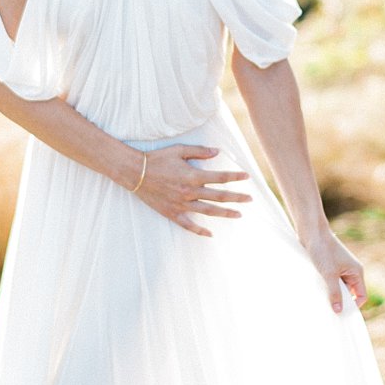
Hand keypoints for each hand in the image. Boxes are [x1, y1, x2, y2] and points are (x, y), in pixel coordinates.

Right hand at [133, 144, 251, 237]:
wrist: (135, 172)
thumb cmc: (157, 159)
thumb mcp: (179, 150)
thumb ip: (199, 151)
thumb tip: (217, 152)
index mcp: (192, 176)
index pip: (219, 178)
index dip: (235, 177)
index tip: (247, 177)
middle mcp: (189, 192)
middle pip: (218, 197)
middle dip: (236, 198)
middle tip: (250, 200)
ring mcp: (181, 204)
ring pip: (208, 212)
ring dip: (224, 213)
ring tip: (238, 215)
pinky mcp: (172, 213)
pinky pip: (188, 225)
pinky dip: (200, 231)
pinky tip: (211, 234)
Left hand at [301, 229, 366, 312]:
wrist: (311, 232)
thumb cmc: (323, 250)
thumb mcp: (329, 274)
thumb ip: (334, 293)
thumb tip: (339, 311)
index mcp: (356, 272)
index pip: (361, 295)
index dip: (354, 306)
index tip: (341, 313)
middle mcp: (351, 271)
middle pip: (350, 293)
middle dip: (341, 301)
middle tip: (329, 309)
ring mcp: (340, 269)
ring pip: (339, 288)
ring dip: (331, 293)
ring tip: (321, 299)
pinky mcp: (330, 266)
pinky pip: (331, 282)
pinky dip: (326, 287)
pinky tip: (317, 290)